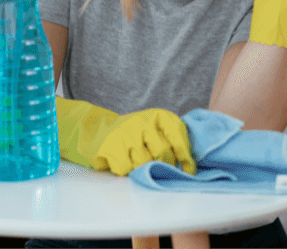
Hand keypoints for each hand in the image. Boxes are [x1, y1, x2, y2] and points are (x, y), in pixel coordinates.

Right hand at [56, 97, 195, 176]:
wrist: (96, 130)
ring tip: (133, 160)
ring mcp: (126, 132)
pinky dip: (124, 170)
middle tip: (157, 169)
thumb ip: (171, 140)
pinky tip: (120, 160)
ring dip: (140, 168)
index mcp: (159, 115)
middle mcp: (143, 120)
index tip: (188, 171)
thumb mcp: (154, 130)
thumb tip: (190, 167)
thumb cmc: (132, 136)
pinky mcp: (111, 145)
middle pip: (163, 153)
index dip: (185, 156)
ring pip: (144, 163)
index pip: (178, 136)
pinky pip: (126, 168)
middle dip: (163, 166)